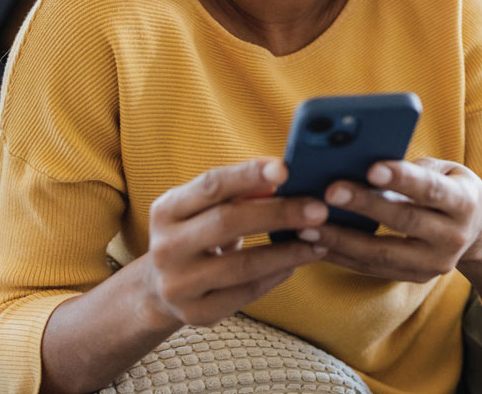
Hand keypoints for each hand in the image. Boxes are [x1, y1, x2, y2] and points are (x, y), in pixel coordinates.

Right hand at [145, 157, 328, 326]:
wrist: (163, 287)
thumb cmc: (198, 232)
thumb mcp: (206, 207)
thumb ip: (239, 191)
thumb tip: (282, 177)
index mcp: (167, 210)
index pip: (211, 185)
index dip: (248, 175)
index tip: (285, 169)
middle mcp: (165, 247)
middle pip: (228, 223)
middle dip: (279, 214)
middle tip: (318, 209)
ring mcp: (178, 285)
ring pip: (243, 265)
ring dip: (287, 251)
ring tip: (318, 240)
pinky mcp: (196, 313)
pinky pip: (246, 293)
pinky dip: (276, 275)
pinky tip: (297, 262)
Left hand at [298, 157, 481, 282]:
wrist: (479, 231)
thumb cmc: (448, 186)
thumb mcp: (443, 170)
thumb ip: (410, 166)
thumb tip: (359, 157)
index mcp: (464, 201)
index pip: (430, 189)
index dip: (401, 178)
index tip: (371, 167)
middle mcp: (453, 236)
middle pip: (403, 221)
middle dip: (364, 205)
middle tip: (328, 191)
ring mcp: (435, 263)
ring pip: (383, 253)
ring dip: (341, 240)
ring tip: (307, 224)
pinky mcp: (415, 277)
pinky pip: (373, 268)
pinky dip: (342, 256)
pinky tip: (315, 242)